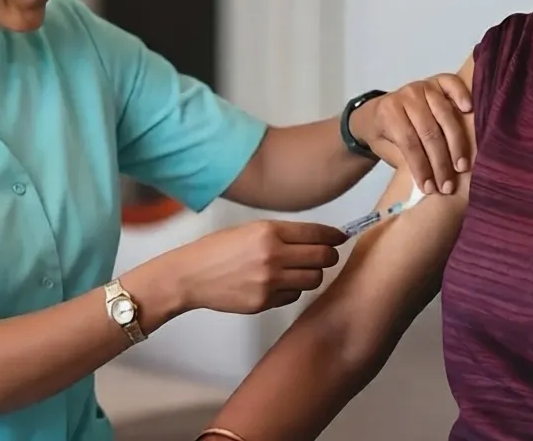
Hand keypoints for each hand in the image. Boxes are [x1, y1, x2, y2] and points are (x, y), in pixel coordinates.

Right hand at [173, 220, 345, 314]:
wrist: (191, 275)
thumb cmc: (218, 248)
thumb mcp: (250, 229)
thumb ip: (281, 233)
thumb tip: (314, 237)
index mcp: (269, 231)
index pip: (316, 233)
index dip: (333, 235)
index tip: (340, 237)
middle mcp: (273, 255)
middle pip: (322, 258)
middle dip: (328, 255)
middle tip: (326, 255)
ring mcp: (270, 282)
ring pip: (313, 279)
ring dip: (312, 274)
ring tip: (300, 270)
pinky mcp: (264, 303)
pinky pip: (293, 295)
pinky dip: (292, 289)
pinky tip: (279, 283)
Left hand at [348, 75, 472, 194]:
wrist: (376, 111)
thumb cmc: (384, 135)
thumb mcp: (385, 149)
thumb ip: (405, 159)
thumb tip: (432, 182)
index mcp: (388, 112)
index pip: (409, 142)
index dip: (421, 167)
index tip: (431, 189)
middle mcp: (406, 96)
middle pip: (429, 131)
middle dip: (441, 162)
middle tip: (449, 186)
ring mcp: (423, 86)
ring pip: (444, 115)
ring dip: (456, 143)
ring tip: (462, 167)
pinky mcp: (436, 81)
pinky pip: (451, 84)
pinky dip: (461, 94)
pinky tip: (468, 110)